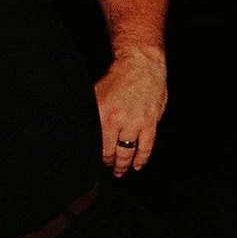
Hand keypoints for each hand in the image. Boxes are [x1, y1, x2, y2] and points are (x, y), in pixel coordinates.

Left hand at [95, 46, 166, 175]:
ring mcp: (136, 122)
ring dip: (124, 164)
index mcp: (103, 115)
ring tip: (121, 171)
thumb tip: (85, 130)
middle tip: (108, 168)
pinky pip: (147, 146)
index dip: (96, 156)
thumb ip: (92, 114)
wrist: (141, 66)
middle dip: (109, 162)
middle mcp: (119, 121)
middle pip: (112, 151)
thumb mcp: (96, 95)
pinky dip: (142, 158)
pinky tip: (138, 165)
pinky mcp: (151, 121)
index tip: (96, 160)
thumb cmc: (118, 78)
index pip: (97, 145)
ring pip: (129, 151)